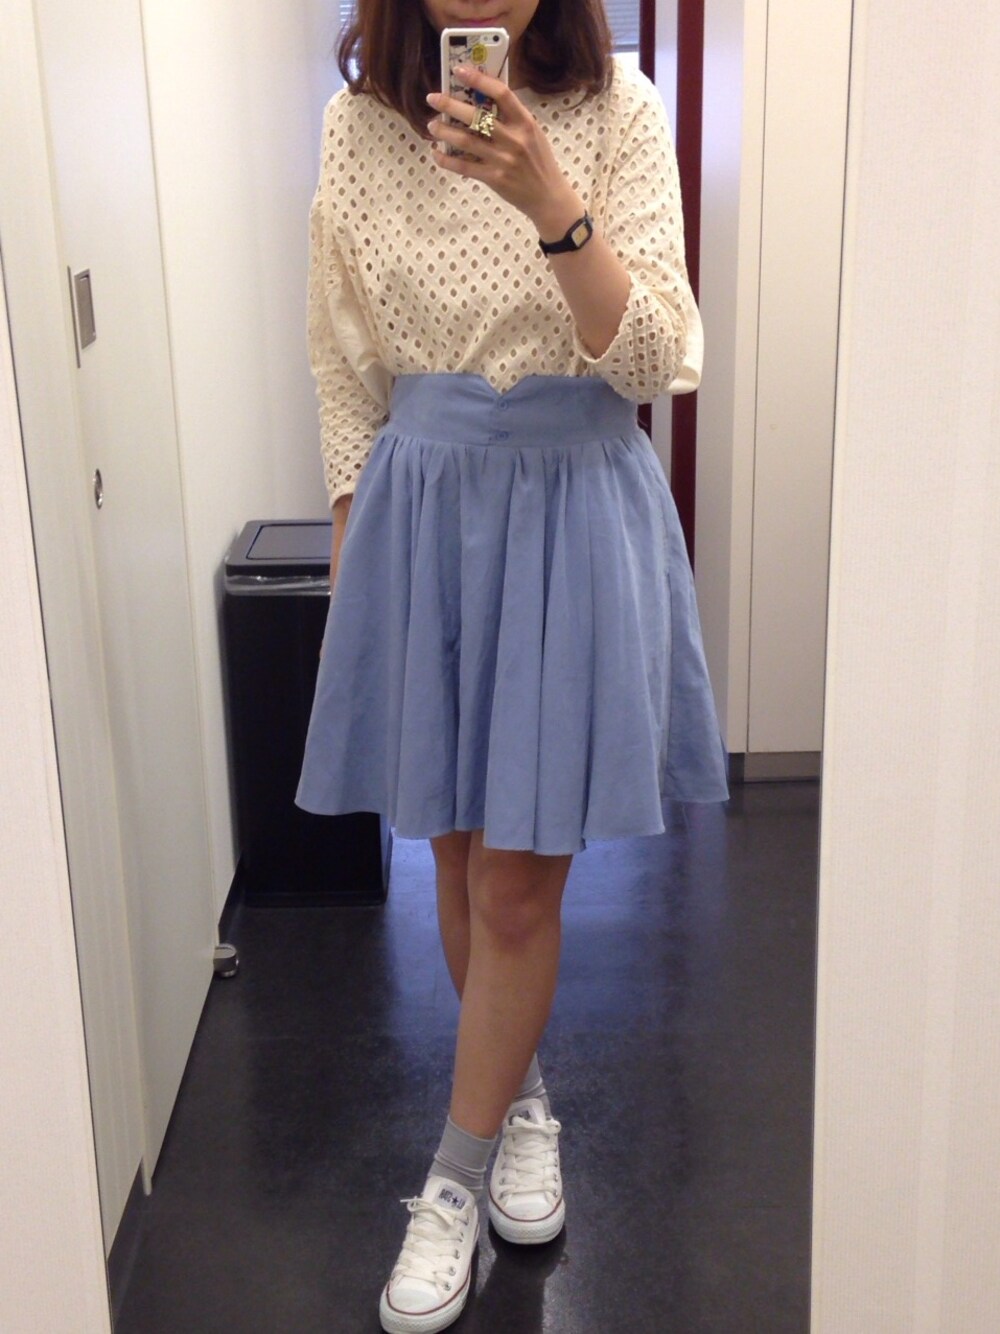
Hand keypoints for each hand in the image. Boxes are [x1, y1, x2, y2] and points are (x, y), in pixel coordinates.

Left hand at [426, 65, 582, 236]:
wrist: (548, 197)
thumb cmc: (538, 161)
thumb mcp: (532, 133)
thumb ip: (512, 117)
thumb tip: (482, 96)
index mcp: (525, 122)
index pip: (501, 93)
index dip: (479, 79)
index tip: (459, 70)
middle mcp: (514, 139)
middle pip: (476, 117)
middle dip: (450, 105)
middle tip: (433, 98)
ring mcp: (503, 160)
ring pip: (466, 141)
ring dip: (444, 131)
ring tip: (432, 125)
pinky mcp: (494, 179)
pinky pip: (464, 167)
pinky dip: (447, 160)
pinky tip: (436, 153)